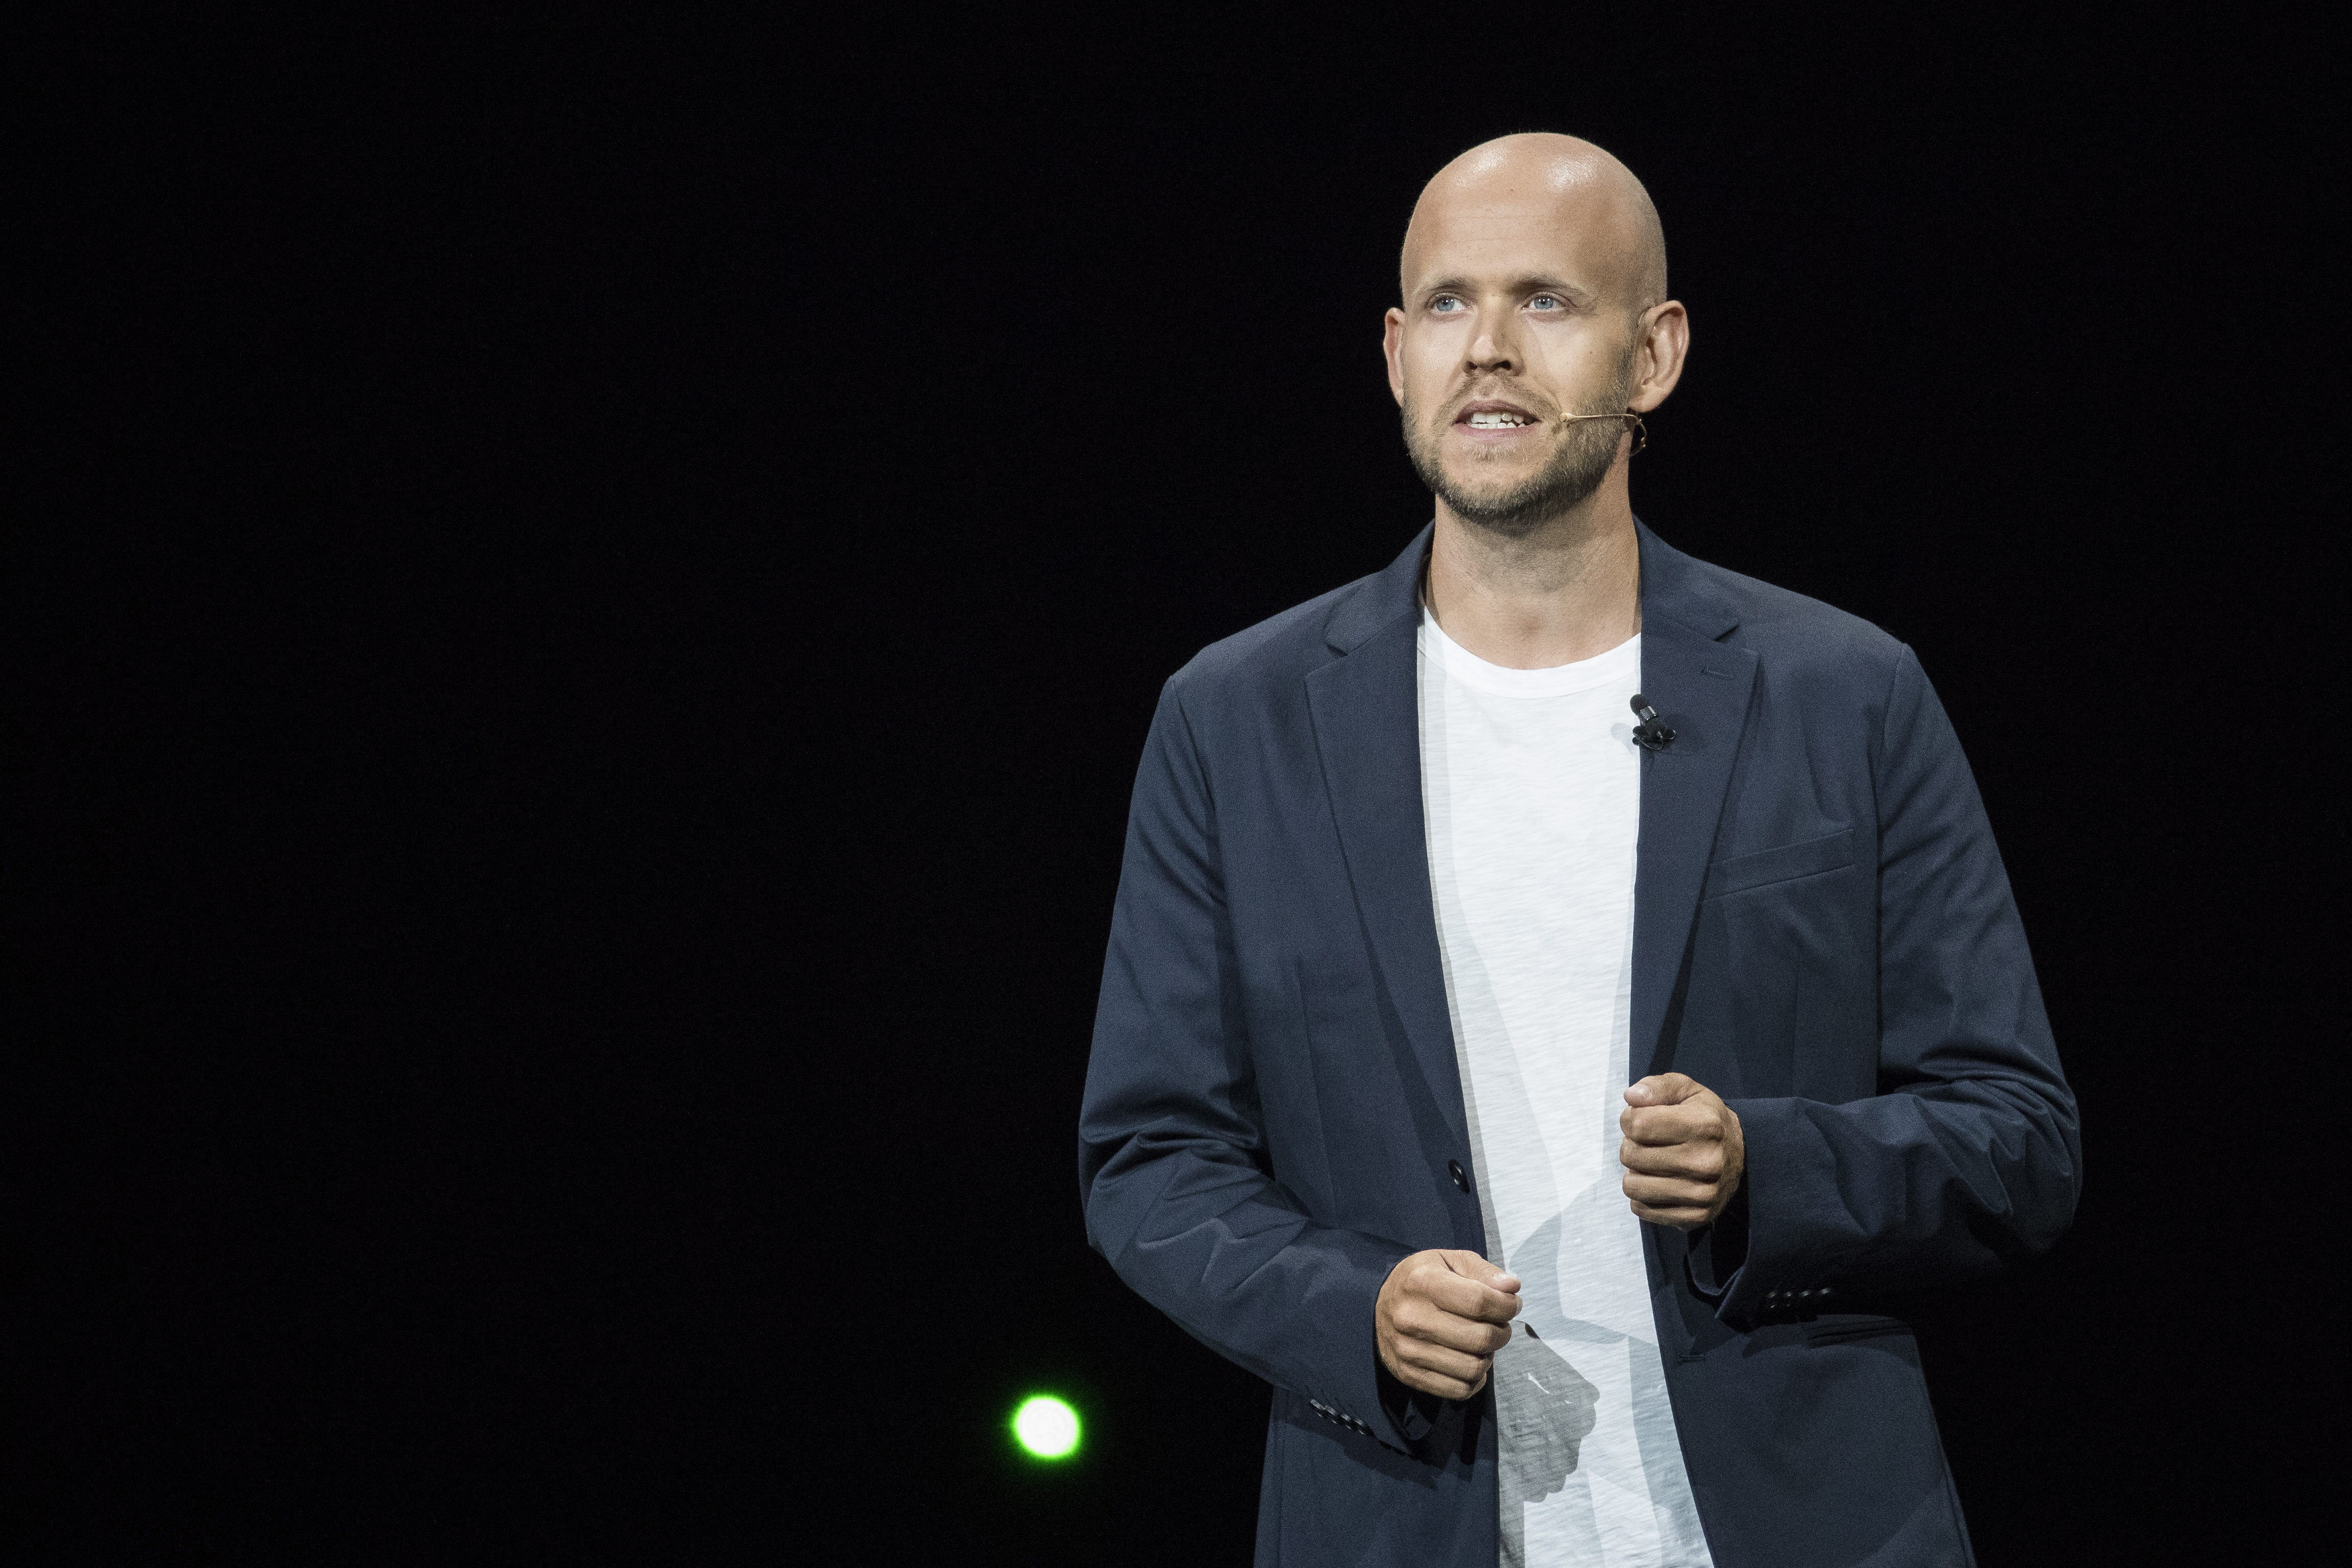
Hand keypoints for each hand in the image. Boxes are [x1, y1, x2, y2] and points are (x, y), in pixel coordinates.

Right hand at [1375, 1249, 1521, 1399]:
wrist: (1377, 1305)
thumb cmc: (1421, 1280)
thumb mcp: (1449, 1261)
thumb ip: (1483, 1272)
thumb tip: (1511, 1288)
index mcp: (1422, 1282)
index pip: (1479, 1301)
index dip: (1506, 1305)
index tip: (1510, 1304)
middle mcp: (1411, 1317)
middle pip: (1480, 1338)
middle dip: (1502, 1332)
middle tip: (1498, 1324)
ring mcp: (1408, 1350)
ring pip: (1473, 1368)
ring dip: (1488, 1357)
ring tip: (1481, 1343)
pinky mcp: (1408, 1374)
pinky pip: (1459, 1390)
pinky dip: (1475, 1379)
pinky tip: (1469, 1359)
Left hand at [1620, 1073, 1744, 1229]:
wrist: (1740, 1155)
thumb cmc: (1704, 1117)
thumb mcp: (1686, 1090)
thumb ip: (1656, 1087)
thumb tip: (1631, 1097)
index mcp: (1704, 1126)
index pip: (1637, 1124)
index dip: (1629, 1119)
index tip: (1642, 1120)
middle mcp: (1706, 1162)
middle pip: (1630, 1155)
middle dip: (1631, 1145)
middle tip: (1649, 1143)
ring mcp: (1703, 1194)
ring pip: (1632, 1186)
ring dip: (1635, 1172)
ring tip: (1652, 1163)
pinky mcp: (1697, 1217)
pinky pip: (1641, 1209)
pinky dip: (1643, 1195)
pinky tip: (1659, 1183)